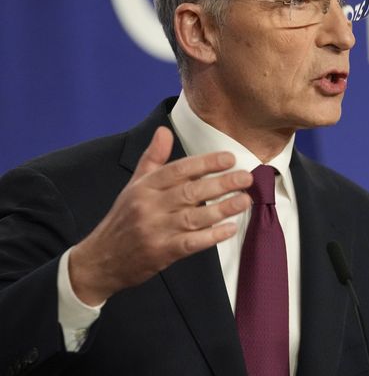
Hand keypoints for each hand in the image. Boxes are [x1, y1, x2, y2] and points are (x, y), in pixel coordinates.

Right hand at [69, 126, 252, 305]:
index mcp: (144, 186)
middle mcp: (149, 206)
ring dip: (223, 208)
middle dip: (222, 183)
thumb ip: (153, 158)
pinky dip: (212, 235)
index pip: (179, 169)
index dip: (206, 163)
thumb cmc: (124, 219)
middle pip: (191, 191)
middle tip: (246, 178)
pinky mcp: (161, 252)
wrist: (100, 260)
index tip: (229, 159)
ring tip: (245, 200)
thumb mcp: (134, 185)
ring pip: (195, 216)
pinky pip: (191, 242)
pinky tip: (230, 228)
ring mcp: (155, 230)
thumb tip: (164, 131)